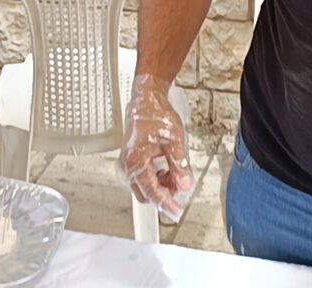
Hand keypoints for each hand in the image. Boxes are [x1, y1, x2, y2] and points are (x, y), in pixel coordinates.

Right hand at [115, 74, 192, 221]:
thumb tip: (184, 185)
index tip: (176, 212)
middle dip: (165, 193)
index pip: (152, 193)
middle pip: (146, 193)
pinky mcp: (130, 159)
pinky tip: (168, 168)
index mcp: (136, 163)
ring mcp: (127, 163)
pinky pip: (142, 177)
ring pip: (144, 186)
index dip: (166, 204)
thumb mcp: (174, 141)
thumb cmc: (156, 115)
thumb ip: (179, 166)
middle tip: (182, 185)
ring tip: (177, 173)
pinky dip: (157, 177)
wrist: (147, 99)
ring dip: (162, 185)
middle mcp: (127, 166)